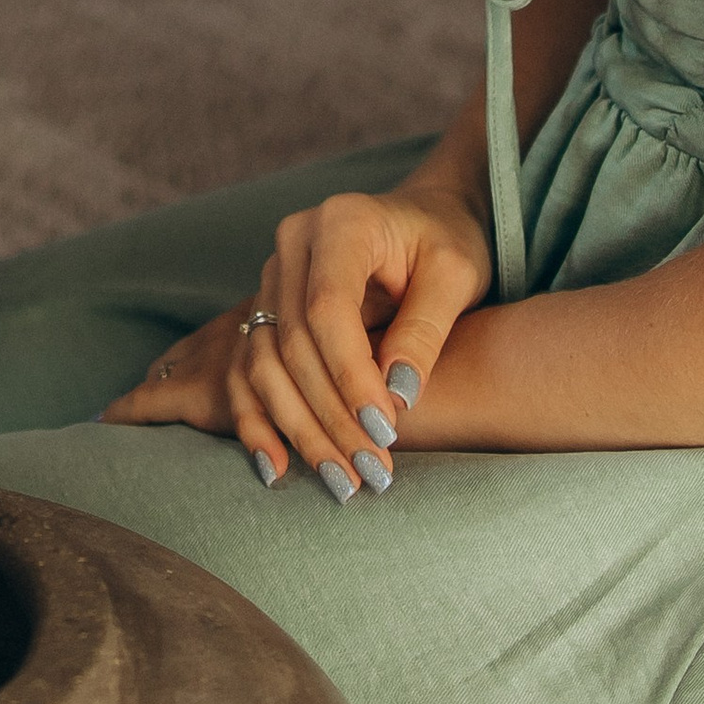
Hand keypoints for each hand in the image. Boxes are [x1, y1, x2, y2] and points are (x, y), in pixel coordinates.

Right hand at [100, 175, 494, 495]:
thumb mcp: (455, 277)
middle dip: (331, 416)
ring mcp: (272, 277)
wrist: (425, 222)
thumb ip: (425, 332)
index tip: (385, 429)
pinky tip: (277, 467)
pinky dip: (258, 420)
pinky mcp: (266, 309)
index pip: (328, 308)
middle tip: (372, 470)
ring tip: (342, 481)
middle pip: (293, 343)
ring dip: (299, 428)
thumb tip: (397, 396)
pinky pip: (247, 369)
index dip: (350, 375)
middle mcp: (293, 244)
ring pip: (264, 363)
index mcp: (341, 223)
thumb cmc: (447, 244)